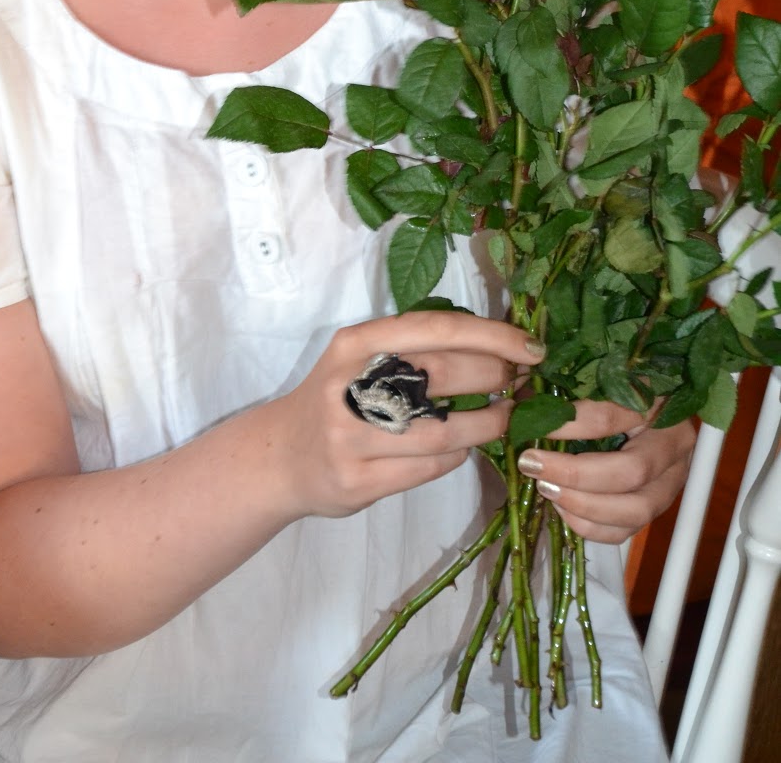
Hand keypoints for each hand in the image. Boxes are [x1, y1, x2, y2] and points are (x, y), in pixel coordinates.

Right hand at [268, 310, 543, 519]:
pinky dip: (459, 456)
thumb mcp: (358, 358)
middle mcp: (351, 386)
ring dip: (489, 424)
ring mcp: (353, 437)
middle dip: (496, 376)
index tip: (530, 347)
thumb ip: (411, 348)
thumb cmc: (336, 398)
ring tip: (507, 417)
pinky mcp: (360, 481)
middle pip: (443, 375)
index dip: (490, 336)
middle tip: (521, 380)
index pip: (434, 329)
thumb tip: (494, 344)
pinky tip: (465, 447)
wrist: (281, 456)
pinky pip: (431, 467)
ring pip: (444, 431)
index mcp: (355, 344)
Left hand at [517, 399, 696, 543]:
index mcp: (656, 400)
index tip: (532, 428)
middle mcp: (673, 442)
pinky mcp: (661, 504)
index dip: (568, 426)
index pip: (610, 416)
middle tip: (533, 466)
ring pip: (636, 509)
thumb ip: (564, 387)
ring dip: (584, 506)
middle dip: (575, 475)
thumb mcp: (598, 378)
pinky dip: (593, 527)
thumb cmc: (616, 385)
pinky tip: (564, 510)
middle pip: (631, 471)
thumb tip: (517, 403)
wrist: (656, 406)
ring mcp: (673, 478)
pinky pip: (630, 530)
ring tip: (547, 490)